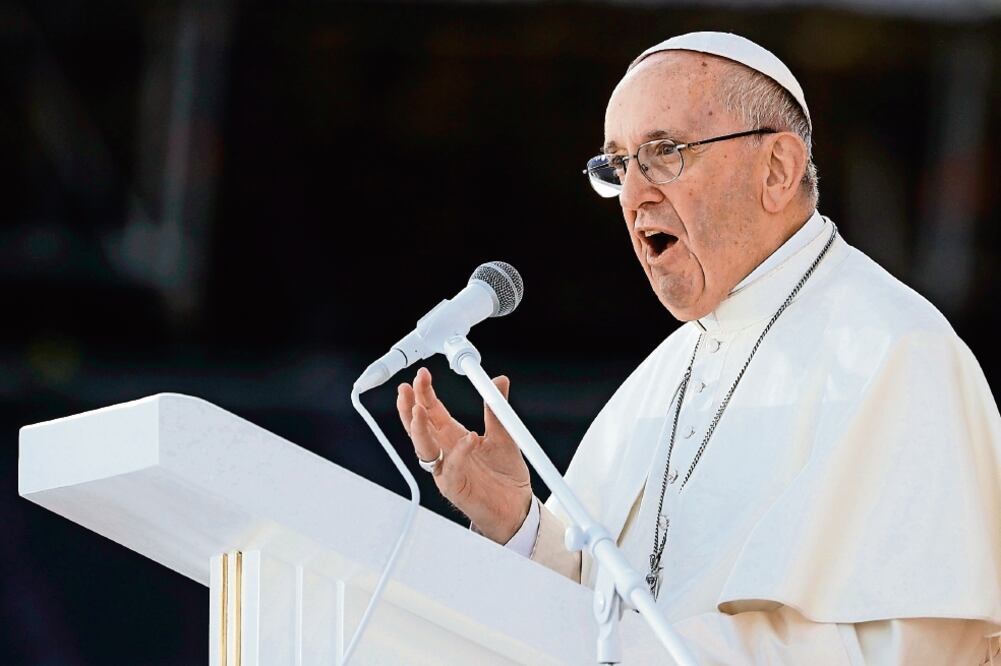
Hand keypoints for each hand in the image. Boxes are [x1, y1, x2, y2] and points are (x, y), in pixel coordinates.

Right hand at [397, 367, 531, 543]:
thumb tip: (499, 381)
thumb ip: (496, 409)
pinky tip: (469, 439)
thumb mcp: (503, 435)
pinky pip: (451, 469)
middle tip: (408, 388)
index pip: (431, 411)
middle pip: (419, 427)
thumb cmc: (505, 475)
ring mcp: (446, 470)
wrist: (516, 507)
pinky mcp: (455, 488)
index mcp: (453, 436)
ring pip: (423, 449)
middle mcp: (445, 452)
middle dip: (410, 407)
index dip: (424, 393)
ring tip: (418, 410)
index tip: (422, 375)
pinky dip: (458, 453)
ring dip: (419, 430)